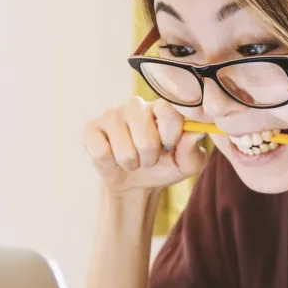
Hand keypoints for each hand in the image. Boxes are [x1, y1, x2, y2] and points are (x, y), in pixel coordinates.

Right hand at [83, 96, 207, 196]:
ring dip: (132, 164)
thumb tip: (196, 132)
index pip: (168, 111)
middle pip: (147, 139)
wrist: (136, 182)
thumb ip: (193, 149)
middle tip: (149, 157)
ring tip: (133, 159)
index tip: (170, 145)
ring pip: (125, 151)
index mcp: (161, 107)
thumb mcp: (187, 164)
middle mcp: (135, 105)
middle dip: (150, 158)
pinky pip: (102, 153)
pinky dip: (111, 164)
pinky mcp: (91, 129)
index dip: (171, 135)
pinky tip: (113, 158)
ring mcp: (111, 114)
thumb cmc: (165, 166)